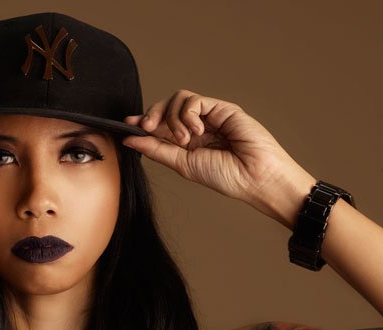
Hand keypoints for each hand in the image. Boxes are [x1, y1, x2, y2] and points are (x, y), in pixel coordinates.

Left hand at [122, 90, 313, 215]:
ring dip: (174, 119)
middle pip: (166, 107)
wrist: (254, 176)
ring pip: (178, 100)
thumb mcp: (183, 164)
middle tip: (148, 127)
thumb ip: (157, 150)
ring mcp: (209, 116)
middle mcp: (196, 127)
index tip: (127, 124)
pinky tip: (197, 131)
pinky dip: (189, 113)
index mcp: (186, 143)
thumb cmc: (225, 176)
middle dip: (152, 115)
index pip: (159, 125)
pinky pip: (194, 100)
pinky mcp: (221, 108)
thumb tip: (129, 140)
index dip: (143, 121)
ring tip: (186, 139)